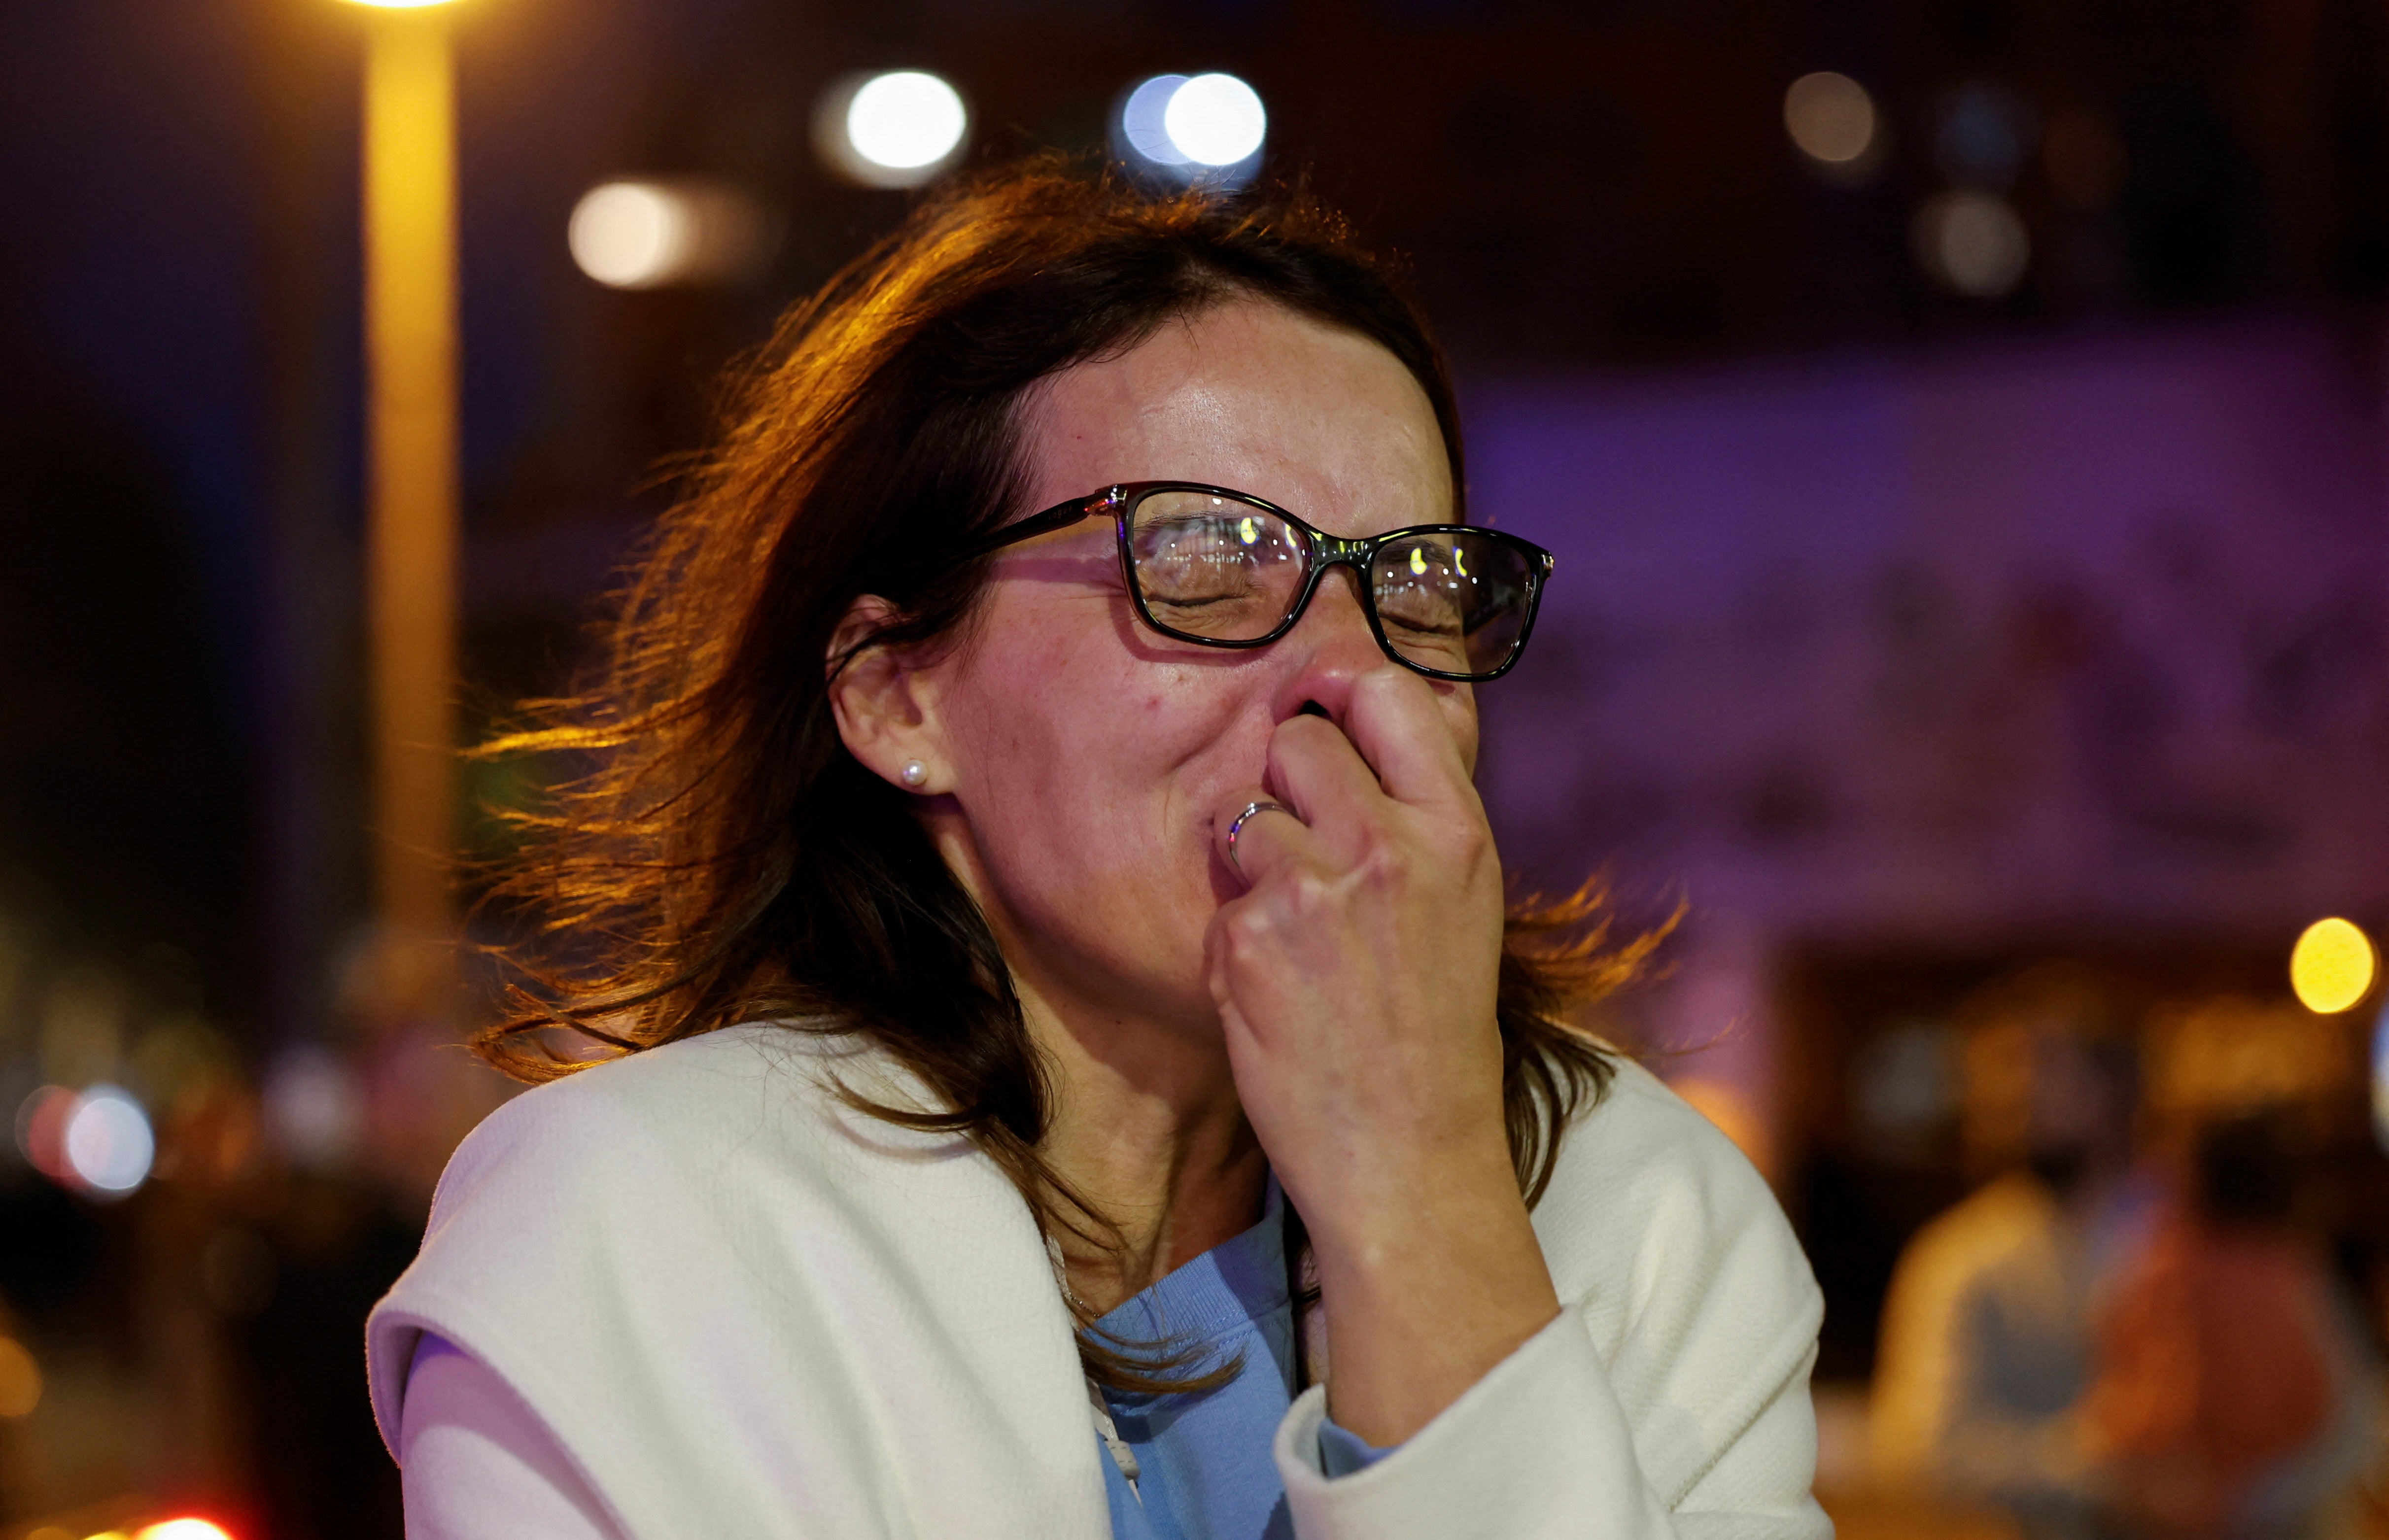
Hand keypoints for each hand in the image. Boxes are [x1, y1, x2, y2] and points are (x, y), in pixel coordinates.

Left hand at [1206, 665, 1558, 1444]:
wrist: (1410, 1157)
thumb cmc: (1435, 1034)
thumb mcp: (1464, 904)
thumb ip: (1420, 813)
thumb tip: (1360, 717)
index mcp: (1457, 832)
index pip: (1387, 694)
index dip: (1338, 693)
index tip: (1319, 711)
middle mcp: (1389, 847)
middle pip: (1298, 743)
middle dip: (1287, 787)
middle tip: (1308, 855)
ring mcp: (1314, 892)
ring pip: (1247, 818)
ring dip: (1256, 865)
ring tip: (1299, 939)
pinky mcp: (1250, 940)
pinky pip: (1222, 899)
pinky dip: (1238, 939)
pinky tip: (1277, 991)